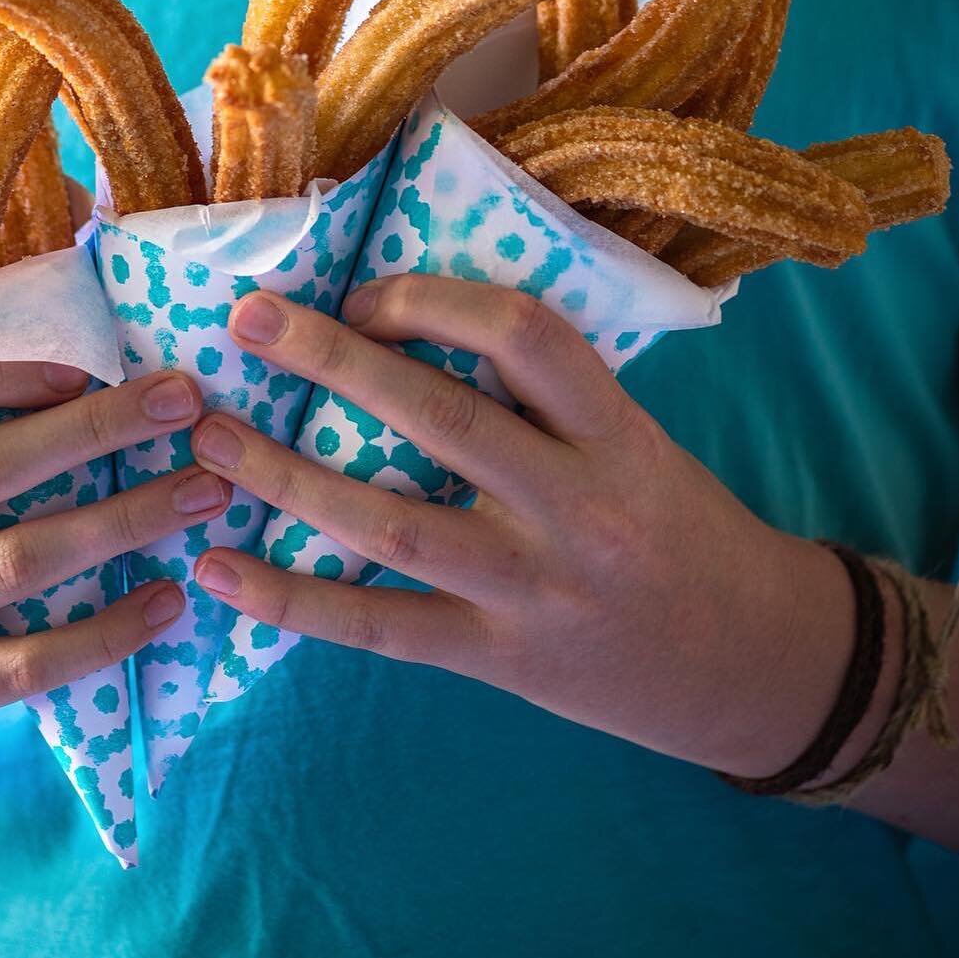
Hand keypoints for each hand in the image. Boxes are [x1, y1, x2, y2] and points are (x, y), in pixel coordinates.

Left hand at [190, 277, 852, 778]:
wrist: (753, 665)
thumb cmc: (679, 526)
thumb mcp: (636, 439)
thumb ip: (543, 396)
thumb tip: (408, 328)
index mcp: (616, 429)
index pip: (524, 334)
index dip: (432, 300)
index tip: (363, 292)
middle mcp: (576, 504)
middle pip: (439, 418)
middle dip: (334, 361)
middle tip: (248, 321)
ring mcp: (534, 589)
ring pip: (390, 523)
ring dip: (285, 476)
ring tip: (205, 438)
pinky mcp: (501, 661)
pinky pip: (382, 624)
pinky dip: (293, 598)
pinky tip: (218, 571)